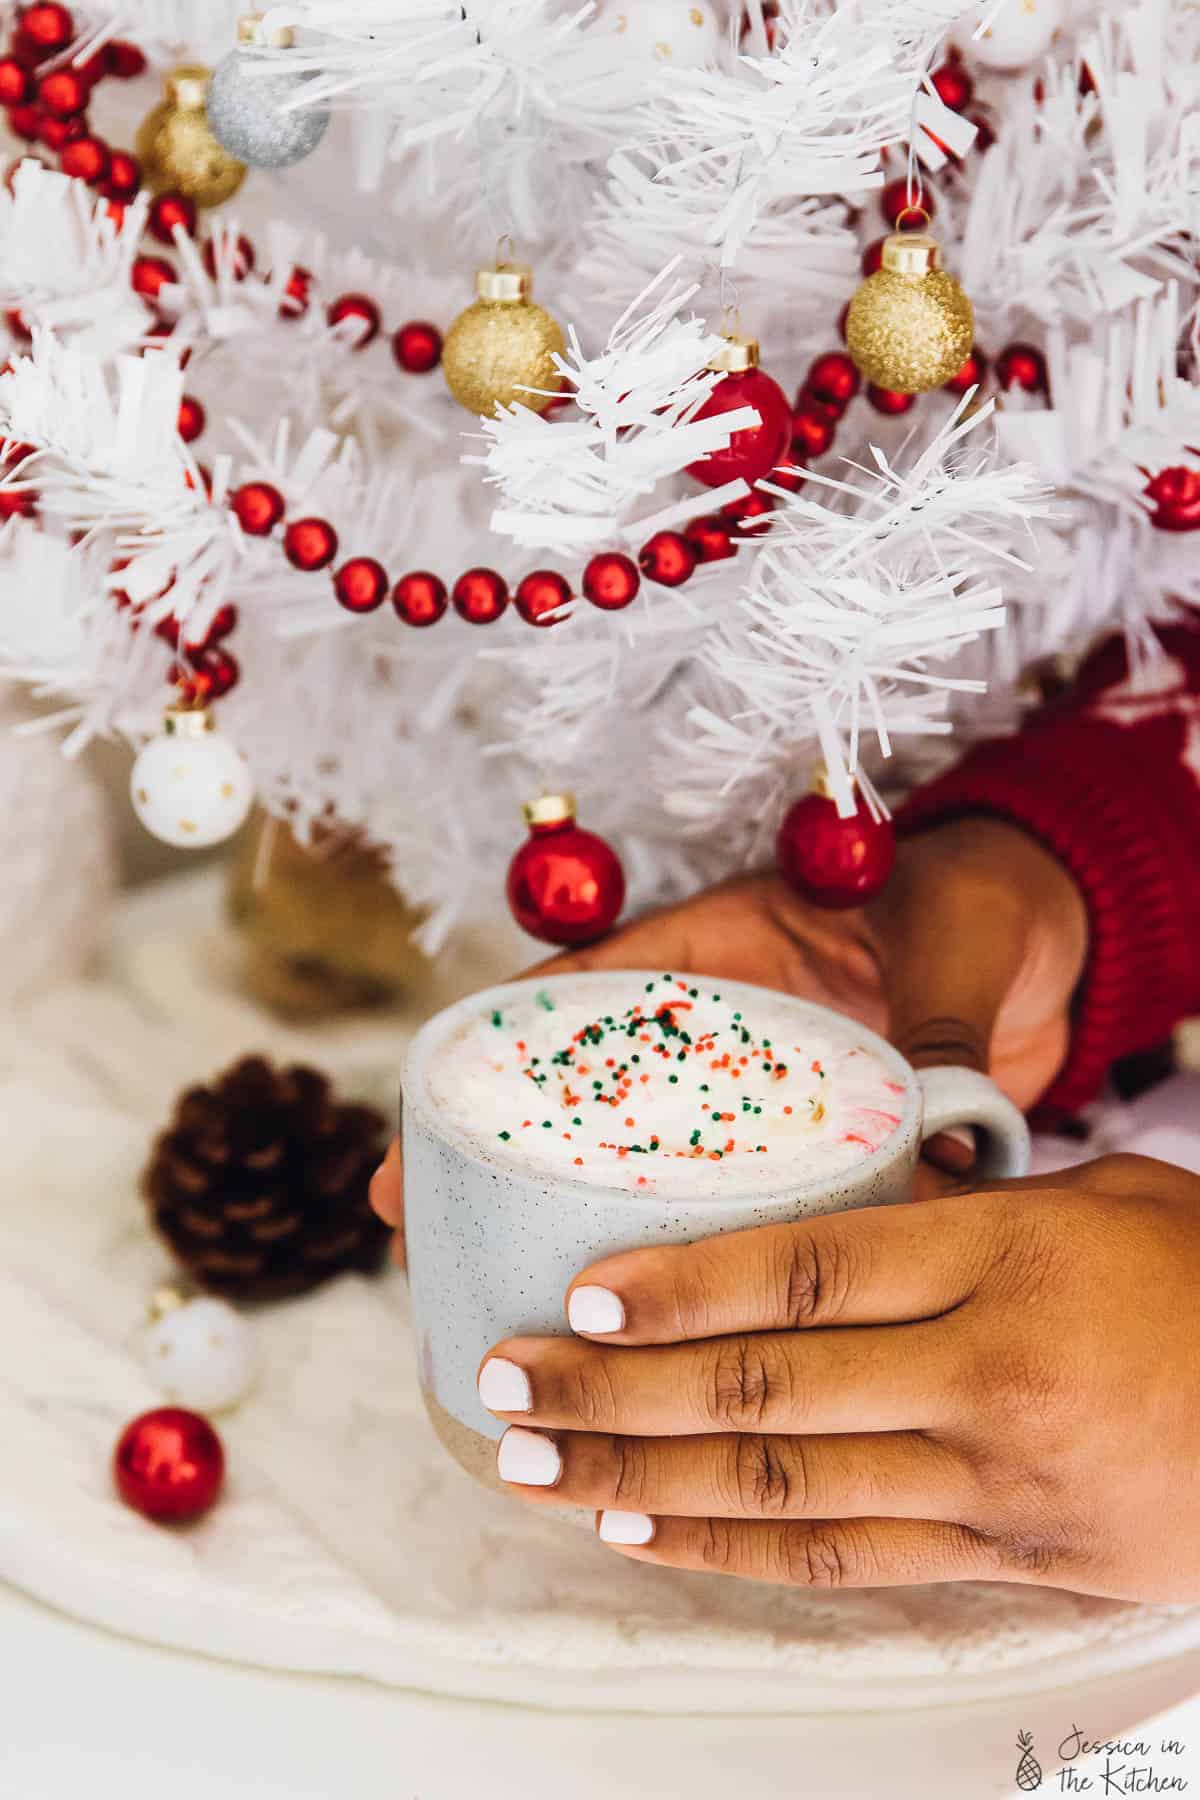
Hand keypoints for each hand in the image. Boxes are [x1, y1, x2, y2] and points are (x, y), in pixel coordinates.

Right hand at [370, 818, 1086, 1255]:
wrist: (1046, 937)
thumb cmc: (979, 901)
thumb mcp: (949, 942)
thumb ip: (939, 1024)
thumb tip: (949, 1146)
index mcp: (724, 952)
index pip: (584, 996)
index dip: (490, 1060)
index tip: (417, 1126)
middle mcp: (718, 1034)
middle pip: (582, 1094)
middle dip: (494, 1158)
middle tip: (410, 1229)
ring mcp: (755, 1097)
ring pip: (643, 1165)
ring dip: (574, 1225)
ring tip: (504, 1305)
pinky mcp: (810, 1151)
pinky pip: (739, 1213)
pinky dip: (703, 1267)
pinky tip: (660, 1335)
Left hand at [478, 1155, 1199, 1602]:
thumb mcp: (1104, 1197)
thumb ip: (963, 1201)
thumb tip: (832, 1195)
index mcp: (1009, 1259)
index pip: (812, 1273)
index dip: (684, 1288)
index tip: (579, 1293)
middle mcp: (987, 1376)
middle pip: (767, 1389)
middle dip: (616, 1392)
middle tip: (505, 1385)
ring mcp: (994, 1485)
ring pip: (786, 1489)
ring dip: (642, 1483)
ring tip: (537, 1468)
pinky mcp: (1009, 1562)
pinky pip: (848, 1559)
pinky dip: (736, 1551)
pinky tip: (646, 1536)